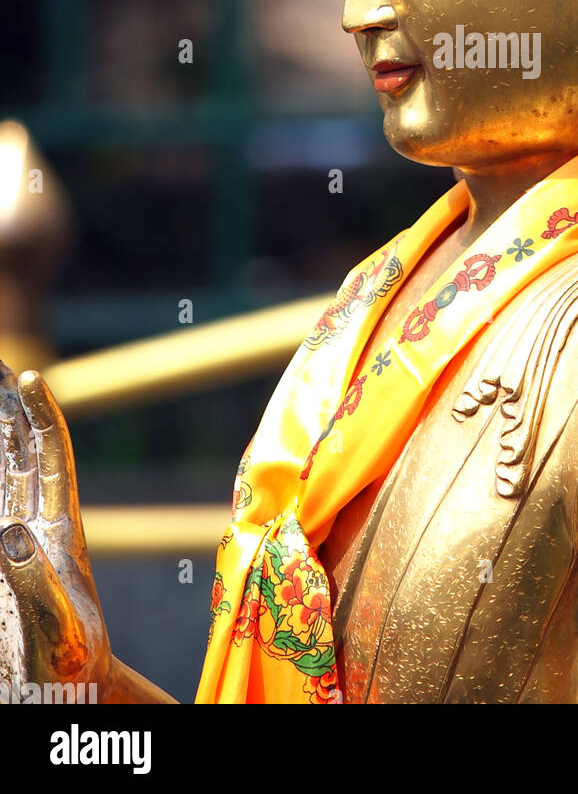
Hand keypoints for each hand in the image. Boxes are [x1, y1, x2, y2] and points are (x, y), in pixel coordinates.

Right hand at [0, 360, 111, 698]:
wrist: (61, 695)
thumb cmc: (71, 668)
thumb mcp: (59, 629)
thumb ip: (35, 584)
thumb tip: (10, 535)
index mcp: (64, 532)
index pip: (51, 461)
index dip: (42, 419)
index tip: (30, 380)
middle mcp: (38, 527)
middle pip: (20, 453)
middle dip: (7, 408)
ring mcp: (14, 543)